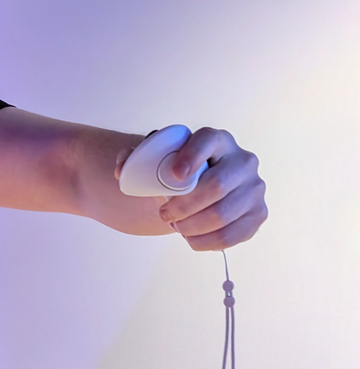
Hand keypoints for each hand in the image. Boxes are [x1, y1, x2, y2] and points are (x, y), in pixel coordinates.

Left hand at [115, 128, 267, 250]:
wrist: (203, 188)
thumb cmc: (177, 170)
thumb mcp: (158, 158)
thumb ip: (135, 157)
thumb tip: (123, 170)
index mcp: (218, 139)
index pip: (206, 141)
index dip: (190, 157)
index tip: (172, 176)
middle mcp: (243, 160)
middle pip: (216, 186)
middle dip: (184, 205)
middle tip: (164, 214)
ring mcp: (255, 188)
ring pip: (222, 214)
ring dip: (192, 226)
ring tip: (176, 226)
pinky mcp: (258, 214)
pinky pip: (232, 235)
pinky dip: (206, 242)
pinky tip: (191, 238)